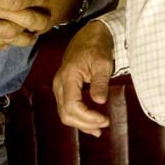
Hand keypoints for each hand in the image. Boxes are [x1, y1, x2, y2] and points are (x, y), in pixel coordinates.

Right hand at [52, 20, 113, 135]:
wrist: (89, 35)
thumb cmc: (96, 47)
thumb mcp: (102, 64)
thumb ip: (100, 83)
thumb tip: (99, 101)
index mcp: (68, 76)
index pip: (72, 105)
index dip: (87, 117)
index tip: (104, 119)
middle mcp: (59, 83)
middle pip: (66, 113)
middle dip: (85, 123)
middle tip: (105, 123)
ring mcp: (60, 86)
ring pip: (65, 113)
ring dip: (81, 123)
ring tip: (99, 129)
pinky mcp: (64, 88)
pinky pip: (67, 108)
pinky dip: (78, 118)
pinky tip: (91, 125)